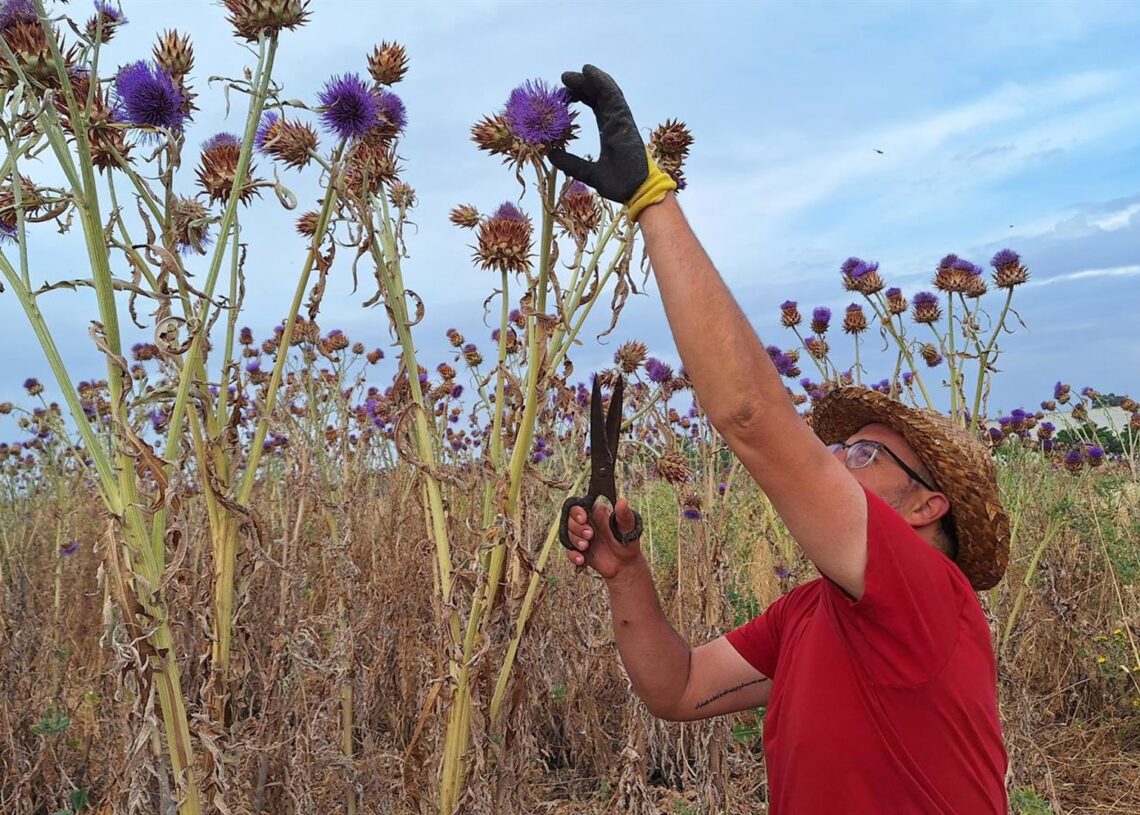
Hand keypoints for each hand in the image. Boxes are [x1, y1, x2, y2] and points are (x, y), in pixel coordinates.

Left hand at [548, 65, 650, 203]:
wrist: (635, 192)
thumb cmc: (619, 185)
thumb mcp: (587, 172)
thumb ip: (571, 163)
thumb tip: (551, 154)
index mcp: (610, 132)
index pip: (595, 107)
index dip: (581, 97)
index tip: (564, 95)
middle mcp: (616, 123)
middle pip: (599, 97)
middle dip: (583, 86)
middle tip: (564, 79)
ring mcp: (622, 121)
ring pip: (606, 92)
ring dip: (591, 80)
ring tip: (576, 72)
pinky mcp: (624, 121)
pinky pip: (613, 96)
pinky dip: (601, 82)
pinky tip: (589, 72)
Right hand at [563, 497, 642, 579]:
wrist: (625, 563)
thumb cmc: (627, 541)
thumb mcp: (628, 527)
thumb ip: (624, 514)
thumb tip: (623, 501)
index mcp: (595, 512)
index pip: (578, 505)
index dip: (577, 511)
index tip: (583, 519)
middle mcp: (586, 522)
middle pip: (569, 519)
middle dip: (576, 528)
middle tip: (590, 535)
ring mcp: (581, 536)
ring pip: (567, 534)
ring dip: (575, 540)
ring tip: (586, 547)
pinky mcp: (578, 550)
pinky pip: (569, 550)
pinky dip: (573, 555)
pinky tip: (581, 559)